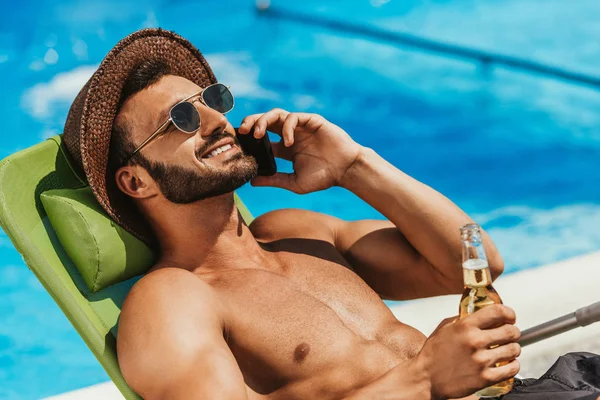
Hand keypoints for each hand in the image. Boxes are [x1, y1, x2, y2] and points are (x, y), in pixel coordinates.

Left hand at [238, 109, 361, 193]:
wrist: (346, 171)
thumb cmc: (323, 178)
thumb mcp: (293, 182)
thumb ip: (274, 180)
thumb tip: (251, 182)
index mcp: (285, 148)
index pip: (262, 138)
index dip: (249, 138)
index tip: (239, 144)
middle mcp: (290, 134)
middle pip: (265, 121)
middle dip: (251, 122)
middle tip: (242, 132)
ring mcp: (301, 126)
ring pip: (276, 114)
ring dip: (263, 121)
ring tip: (257, 134)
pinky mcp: (311, 121)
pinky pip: (293, 117)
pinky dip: (287, 128)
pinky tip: (287, 142)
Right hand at [418, 305, 520, 398]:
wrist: (427, 378)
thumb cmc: (434, 353)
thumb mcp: (445, 328)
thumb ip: (463, 319)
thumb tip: (481, 314)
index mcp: (465, 326)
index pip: (498, 312)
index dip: (509, 313)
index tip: (510, 317)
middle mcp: (475, 341)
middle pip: (511, 331)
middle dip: (513, 332)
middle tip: (510, 334)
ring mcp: (481, 360)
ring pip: (514, 350)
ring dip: (514, 348)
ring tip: (507, 350)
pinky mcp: (485, 378)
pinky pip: (512, 369)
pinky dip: (513, 365)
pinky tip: (506, 363)